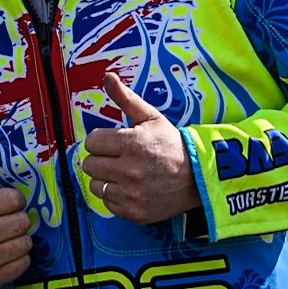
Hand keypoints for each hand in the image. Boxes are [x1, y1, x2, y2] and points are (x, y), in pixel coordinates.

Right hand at [0, 138, 31, 288]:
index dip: (12, 200)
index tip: (1, 205)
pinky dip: (19, 258)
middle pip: (23, 222)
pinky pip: (25, 263)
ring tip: (4, 238)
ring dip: (19, 238)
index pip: (14, 200)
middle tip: (3, 222)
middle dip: (17, 219)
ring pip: (26, 242)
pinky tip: (4, 254)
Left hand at [82, 73, 199, 224]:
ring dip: (106, 179)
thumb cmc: (171, 144)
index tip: (115, 143)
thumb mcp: (150, 117)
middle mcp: (129, 170)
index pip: (91, 143)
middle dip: (101, 159)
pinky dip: (116, 197)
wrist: (198, 177)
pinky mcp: (134, 212)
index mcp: (131, 144)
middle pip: (89, 165)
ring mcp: (132, 194)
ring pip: (95, 185)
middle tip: (119, 158)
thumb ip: (125, 98)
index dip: (102, 141)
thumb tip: (107, 76)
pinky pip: (108, 203)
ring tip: (125, 174)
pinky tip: (131, 188)